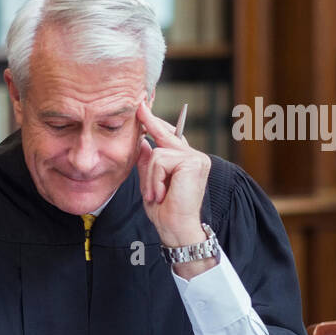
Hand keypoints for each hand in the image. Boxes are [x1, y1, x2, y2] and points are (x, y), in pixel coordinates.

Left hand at [134, 100, 210, 247]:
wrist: (176, 228)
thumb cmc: (165, 211)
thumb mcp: (150, 183)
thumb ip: (148, 163)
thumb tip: (143, 142)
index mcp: (187, 162)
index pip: (170, 137)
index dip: (155, 123)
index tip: (143, 108)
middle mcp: (195, 157)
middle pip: (165, 136)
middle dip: (149, 124)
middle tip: (139, 105)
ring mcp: (196, 158)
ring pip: (157, 153)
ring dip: (150, 178)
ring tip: (157, 195)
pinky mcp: (192, 162)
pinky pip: (160, 160)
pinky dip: (155, 179)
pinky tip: (162, 193)